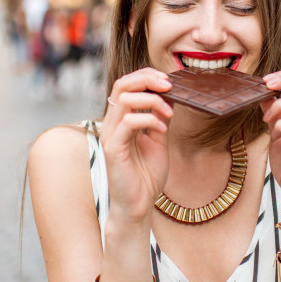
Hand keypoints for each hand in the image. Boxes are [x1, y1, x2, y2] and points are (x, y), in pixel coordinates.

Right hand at [99, 68, 173, 221]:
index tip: (169, 80)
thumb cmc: (146, 176)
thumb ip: (160, 118)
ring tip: (168, 113)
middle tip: (168, 85)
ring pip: (124, 99)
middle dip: (147, 78)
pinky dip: (149, 120)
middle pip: (121, 84)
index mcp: (121, 119)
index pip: (127, 84)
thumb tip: (170, 95)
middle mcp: (112, 123)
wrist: (139, 205)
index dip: (146, 76)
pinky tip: (161, 130)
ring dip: (151, 100)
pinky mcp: (112, 148)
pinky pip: (128, 122)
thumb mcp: (159, 139)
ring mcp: (110, 135)